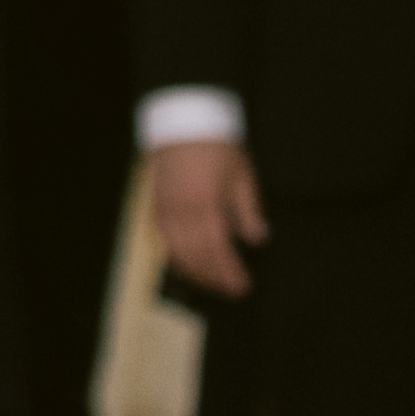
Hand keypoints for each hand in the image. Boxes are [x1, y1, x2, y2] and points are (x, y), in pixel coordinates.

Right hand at [152, 137, 269, 297]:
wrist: (183, 123)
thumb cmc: (217, 147)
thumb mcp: (242, 176)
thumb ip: (249, 210)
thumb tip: (258, 238)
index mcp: (206, 204)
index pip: (218, 249)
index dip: (230, 271)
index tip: (243, 286)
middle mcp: (182, 211)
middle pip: (197, 255)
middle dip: (214, 277)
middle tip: (231, 292)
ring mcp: (166, 209)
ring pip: (177, 252)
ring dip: (195, 272)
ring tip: (211, 285)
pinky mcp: (156, 205)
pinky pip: (164, 240)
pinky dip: (176, 257)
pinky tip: (187, 266)